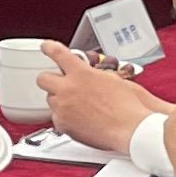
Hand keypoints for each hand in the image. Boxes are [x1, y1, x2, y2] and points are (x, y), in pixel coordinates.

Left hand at [44, 56, 161, 155]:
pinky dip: (65, 118)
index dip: (49, 48)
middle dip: (51, 79)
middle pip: (43, 78)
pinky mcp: (63, 125)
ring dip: (60, 100)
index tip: (46, 47)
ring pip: (50, 99)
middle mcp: (68, 89)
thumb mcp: (115, 80)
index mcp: (82, 73)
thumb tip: (93, 75)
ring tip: (77, 106)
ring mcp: (63, 107)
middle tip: (60, 84)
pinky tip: (79, 120)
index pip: (58, 54)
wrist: (132, 129)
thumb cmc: (130, 107)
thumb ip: (96, 75)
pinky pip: (56, 118)